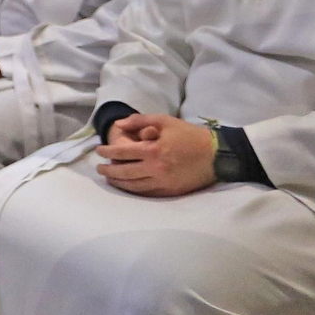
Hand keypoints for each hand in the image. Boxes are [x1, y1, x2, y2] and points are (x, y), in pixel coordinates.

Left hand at [95, 114, 216, 196]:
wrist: (215, 154)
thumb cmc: (189, 135)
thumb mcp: (164, 121)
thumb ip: (139, 121)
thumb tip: (118, 124)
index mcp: (153, 150)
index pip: (122, 153)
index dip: (107, 152)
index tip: (98, 151)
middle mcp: (155, 169)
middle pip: (124, 173)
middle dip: (109, 171)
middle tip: (99, 169)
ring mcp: (163, 182)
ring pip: (134, 186)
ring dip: (118, 183)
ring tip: (109, 178)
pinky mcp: (170, 191)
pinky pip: (147, 194)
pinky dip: (134, 191)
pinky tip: (127, 187)